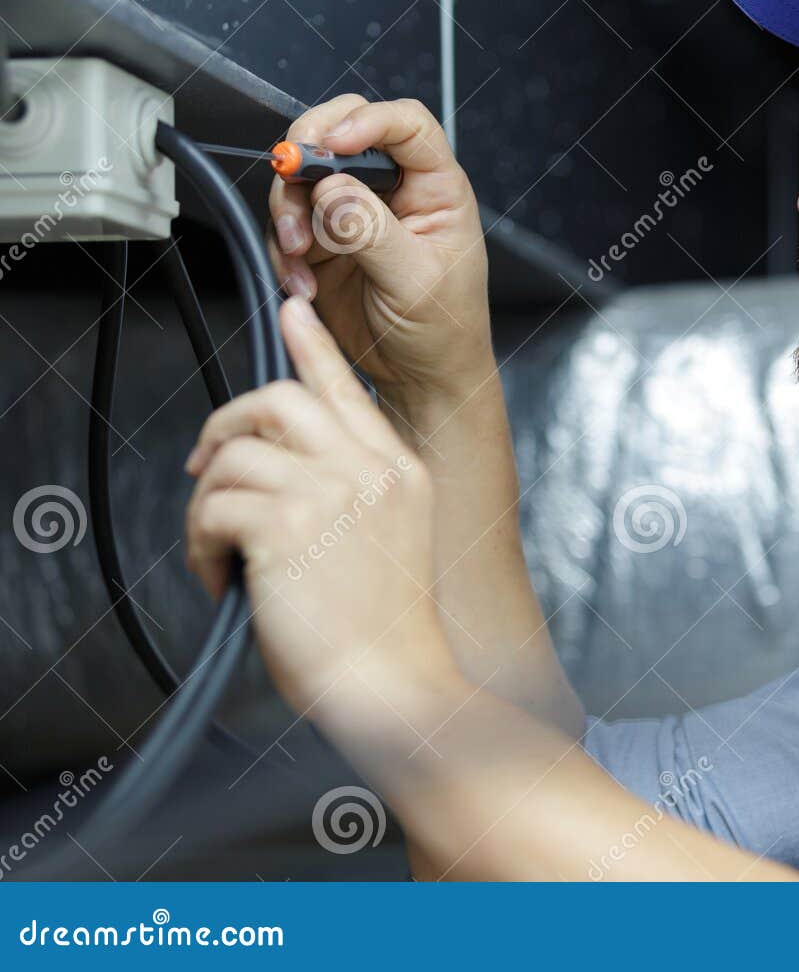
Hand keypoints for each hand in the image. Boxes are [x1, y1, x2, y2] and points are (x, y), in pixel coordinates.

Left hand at [183, 295, 459, 717]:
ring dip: (208, 504)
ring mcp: (332, 492)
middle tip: (207, 466)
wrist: (396, 683)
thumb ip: (353, 493)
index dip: (313, 346)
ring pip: (235, 453)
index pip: (348, 388)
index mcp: (400, 470)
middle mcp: (370, 469)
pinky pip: (215, 506)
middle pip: (279, 398)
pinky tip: (224, 580)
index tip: (291, 313)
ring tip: (221, 554)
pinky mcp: (288, 524)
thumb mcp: (391, 541)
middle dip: (227, 423)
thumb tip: (280, 466)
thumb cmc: (388, 632)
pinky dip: (201, 546)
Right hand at [267, 95, 492, 409]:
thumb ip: (372, 232)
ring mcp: (355, 212)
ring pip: (303, 177)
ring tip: (298, 255)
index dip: (367, 121)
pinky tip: (301, 282)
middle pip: (341, 133)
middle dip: (307, 154)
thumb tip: (332, 190)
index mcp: (436, 188)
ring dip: (288, 210)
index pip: (407, 124)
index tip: (333, 144)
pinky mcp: (324, 240)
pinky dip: (282, 249)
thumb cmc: (444, 330)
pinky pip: (287, 223)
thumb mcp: (415, 281)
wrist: (421, 377)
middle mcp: (394, 190)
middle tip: (290, 180)